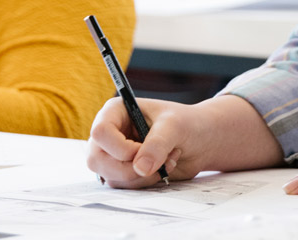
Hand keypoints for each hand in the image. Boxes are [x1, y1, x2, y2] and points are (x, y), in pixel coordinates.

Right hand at [86, 97, 203, 188]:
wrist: (200, 141)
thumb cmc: (186, 123)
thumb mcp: (174, 127)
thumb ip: (157, 144)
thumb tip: (140, 168)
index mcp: (115, 112)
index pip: (100, 132)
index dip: (120, 148)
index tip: (143, 150)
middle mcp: (110, 134)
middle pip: (97, 160)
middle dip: (128, 169)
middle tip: (157, 164)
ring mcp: (114, 155)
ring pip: (111, 177)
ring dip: (142, 177)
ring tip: (166, 160)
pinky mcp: (123, 172)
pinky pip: (124, 187)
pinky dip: (146, 183)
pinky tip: (163, 169)